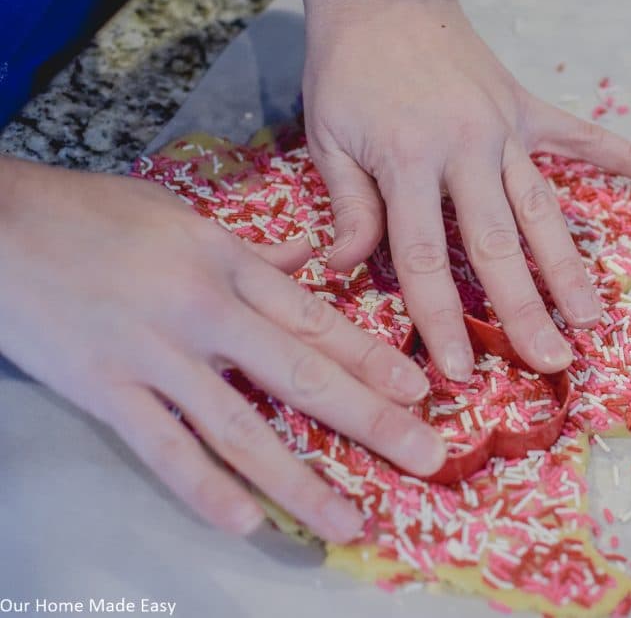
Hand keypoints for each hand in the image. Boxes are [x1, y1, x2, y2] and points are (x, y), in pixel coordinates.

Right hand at [0, 159, 444, 542]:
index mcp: (228, 262)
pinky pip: (163, 448)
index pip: (317, 320)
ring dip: (302, 480)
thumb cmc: (96, 215)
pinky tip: (248, 522)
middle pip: (301, 375)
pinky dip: (204, 488)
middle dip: (372, 420)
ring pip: (241, 427)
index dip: (374, 358)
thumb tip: (310, 262)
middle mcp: (203, 311)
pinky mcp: (103, 390)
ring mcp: (153, 355)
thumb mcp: (185, 217)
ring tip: (349, 522)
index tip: (422, 390)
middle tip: (427, 457)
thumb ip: (252, 253)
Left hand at [300, 0, 630, 380]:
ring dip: (570, 266)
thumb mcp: (328, 136)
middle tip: (554, 362)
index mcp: (408, 160)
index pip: (425, 256)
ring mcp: (504, 129)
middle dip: (526, 309)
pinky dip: (626, 154)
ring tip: (596, 319)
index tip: (458, 371)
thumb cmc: (348, 70)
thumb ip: (348, 204)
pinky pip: (581, 136)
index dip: (442, 318)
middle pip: (499, 243)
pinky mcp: (526, 108)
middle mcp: (467, 149)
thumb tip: (346, 269)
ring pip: (544, 208)